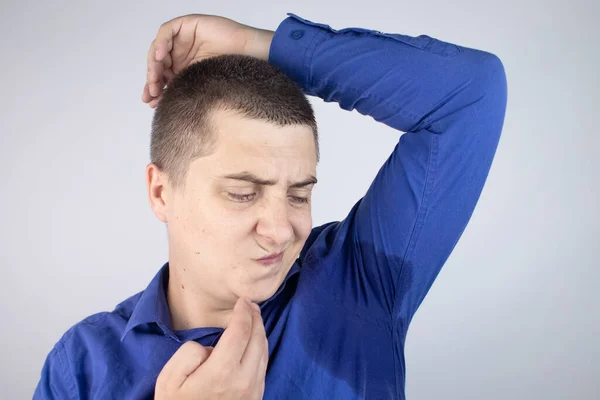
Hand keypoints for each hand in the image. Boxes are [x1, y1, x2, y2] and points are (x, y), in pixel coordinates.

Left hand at [143, 14, 274, 107]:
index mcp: (182, 68)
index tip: (150, 102)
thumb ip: (180, 91)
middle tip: (153, 92)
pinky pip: (166, 32)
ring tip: (155, 78)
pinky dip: (161, 43)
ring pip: (159, 48)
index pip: (161, 77)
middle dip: (152, 78)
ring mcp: (182, 39)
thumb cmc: (231, 73)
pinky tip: (161, 58)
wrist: (248, 57)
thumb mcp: (199, 86)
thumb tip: (158, 106)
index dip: (154, 88)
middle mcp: (180, 53)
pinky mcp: (186, 25)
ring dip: (154, 63)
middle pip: (158, 63)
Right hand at [154, 297, 268, 399]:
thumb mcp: (170, 377)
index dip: (243, 311)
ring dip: (260, 332)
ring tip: (253, 318)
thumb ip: (191, 351)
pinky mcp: (256, 398)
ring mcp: (253, 391)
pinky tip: (253, 342)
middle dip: (255, 317)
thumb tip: (212, 346)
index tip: (242, 300)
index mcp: (222, 371)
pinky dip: (260, 348)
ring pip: (264, 352)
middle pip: (258, 339)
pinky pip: (263, 367)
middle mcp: (244, 380)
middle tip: (249, 304)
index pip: (241, 331)